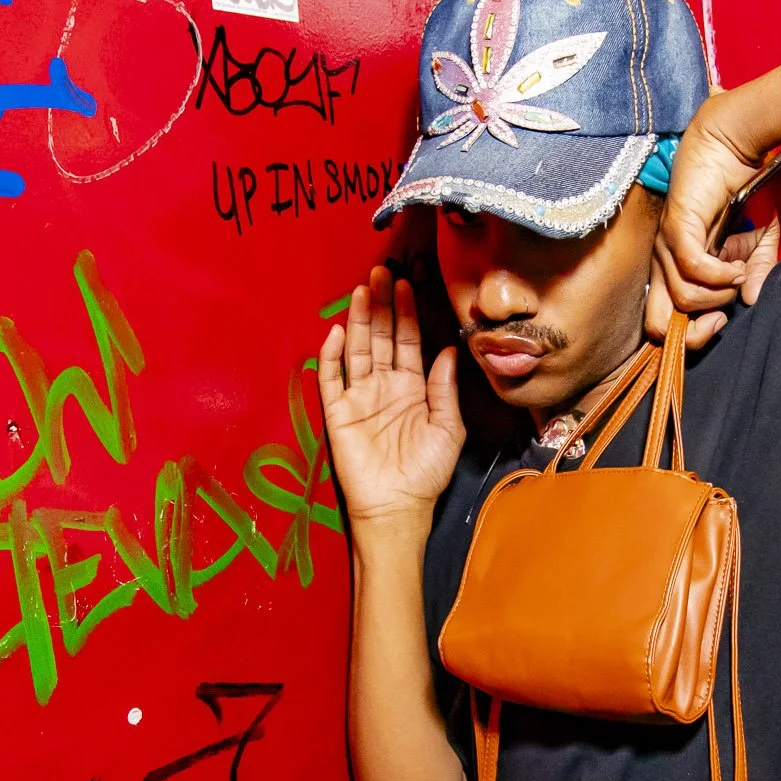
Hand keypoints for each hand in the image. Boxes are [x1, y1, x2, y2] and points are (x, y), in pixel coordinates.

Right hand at [316, 267, 464, 528]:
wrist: (397, 508)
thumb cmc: (426, 472)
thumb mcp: (448, 428)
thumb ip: (445, 389)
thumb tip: (449, 349)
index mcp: (412, 387)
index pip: (407, 341)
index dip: (407, 313)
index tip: (408, 284)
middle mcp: (384, 386)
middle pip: (380, 337)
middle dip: (381, 305)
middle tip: (381, 272)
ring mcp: (359, 397)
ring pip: (356, 350)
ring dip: (358, 320)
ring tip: (361, 290)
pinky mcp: (337, 414)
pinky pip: (331, 379)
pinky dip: (332, 356)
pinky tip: (336, 331)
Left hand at [646, 109, 780, 349]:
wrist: (736, 147)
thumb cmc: (743, 191)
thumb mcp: (757, 242)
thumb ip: (754, 273)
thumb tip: (752, 301)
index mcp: (676, 270)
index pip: (663, 322)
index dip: (691, 335)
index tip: (723, 322)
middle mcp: (664, 262)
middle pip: (657, 323)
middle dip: (692, 332)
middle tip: (722, 319)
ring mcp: (665, 246)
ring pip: (681, 297)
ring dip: (717, 295)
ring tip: (737, 274)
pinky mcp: (675, 227)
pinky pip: (691, 267)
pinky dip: (718, 274)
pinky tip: (733, 266)